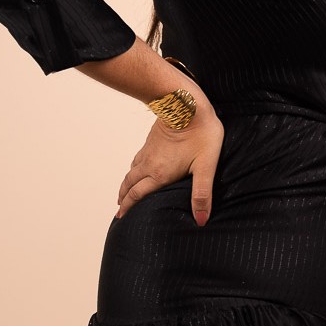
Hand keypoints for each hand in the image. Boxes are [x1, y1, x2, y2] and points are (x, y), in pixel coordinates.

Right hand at [115, 108, 224, 225]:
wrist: (186, 104)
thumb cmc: (201, 134)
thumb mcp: (206, 167)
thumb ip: (202, 194)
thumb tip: (201, 221)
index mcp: (159, 174)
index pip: (138, 195)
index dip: (129, 207)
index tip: (121, 216)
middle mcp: (149, 164)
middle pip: (130, 184)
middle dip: (124, 198)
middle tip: (119, 209)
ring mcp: (149, 151)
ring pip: (131, 171)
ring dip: (126, 184)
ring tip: (124, 192)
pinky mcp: (151, 140)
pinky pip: (137, 159)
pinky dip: (132, 169)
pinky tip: (137, 167)